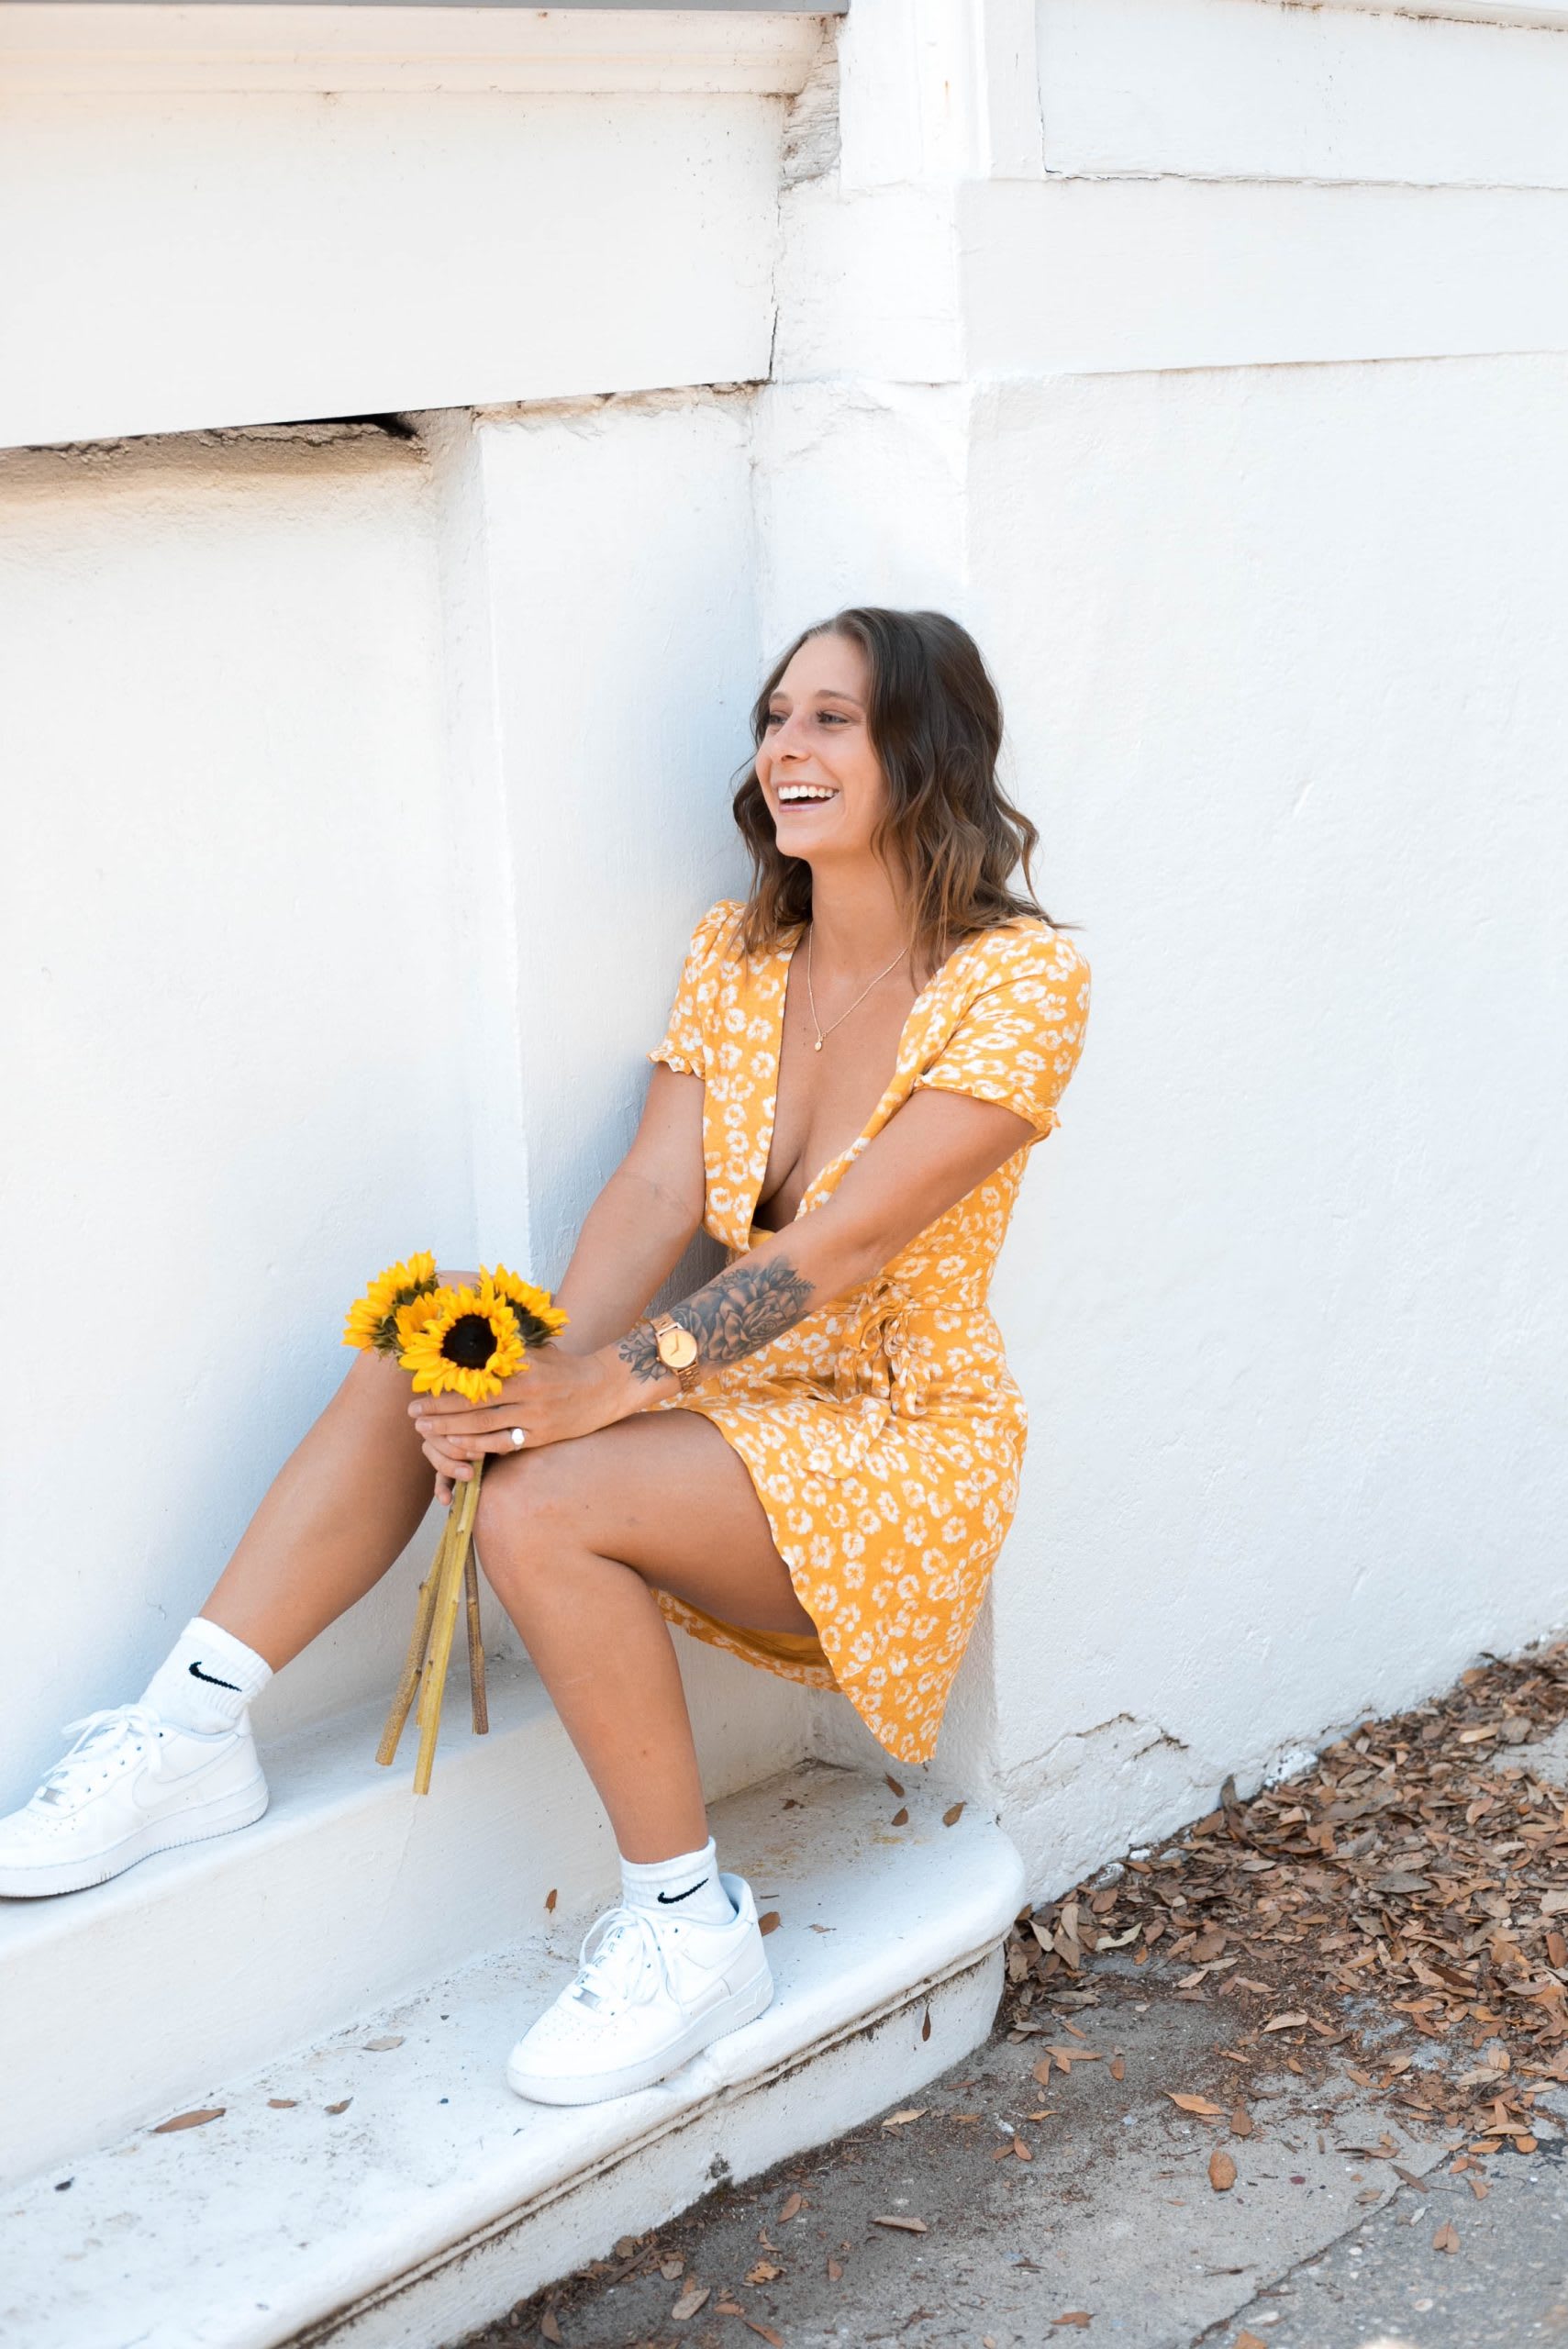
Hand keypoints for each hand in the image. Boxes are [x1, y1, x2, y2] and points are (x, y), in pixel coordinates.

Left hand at [409, 1346, 633, 1495]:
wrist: (605, 1388)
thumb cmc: (564, 1366)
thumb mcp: (536, 1350)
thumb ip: (505, 1350)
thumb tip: (468, 1342)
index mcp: (523, 1366)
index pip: (476, 1378)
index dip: (446, 1387)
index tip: (420, 1389)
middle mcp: (528, 1391)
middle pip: (474, 1404)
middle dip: (440, 1411)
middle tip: (414, 1414)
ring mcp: (535, 1416)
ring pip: (485, 1426)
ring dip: (451, 1431)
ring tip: (427, 1431)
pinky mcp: (540, 1436)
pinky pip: (504, 1443)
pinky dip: (479, 1446)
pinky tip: (458, 1447)